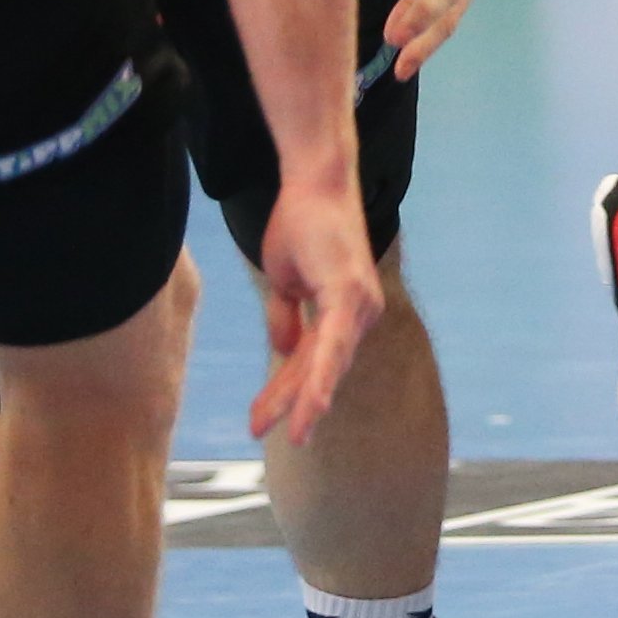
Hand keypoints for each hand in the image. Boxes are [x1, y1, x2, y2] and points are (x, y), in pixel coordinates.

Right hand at [248, 175, 381, 445]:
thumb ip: (289, 315)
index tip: (261, 422)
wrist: (315, 183)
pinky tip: (315, 404)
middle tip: (258, 435)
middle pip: (318, 369)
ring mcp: (359, 306)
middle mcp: (359, 315)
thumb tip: (284, 348)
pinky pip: (333, 344)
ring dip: (305, 399)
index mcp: (344, 313)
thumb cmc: (302, 225)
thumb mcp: (285, 279)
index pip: (311, 362)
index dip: (287, 393)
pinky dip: (323, 374)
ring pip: (327, 364)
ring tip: (291, 434)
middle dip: (288, 404)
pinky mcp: (351, 295)